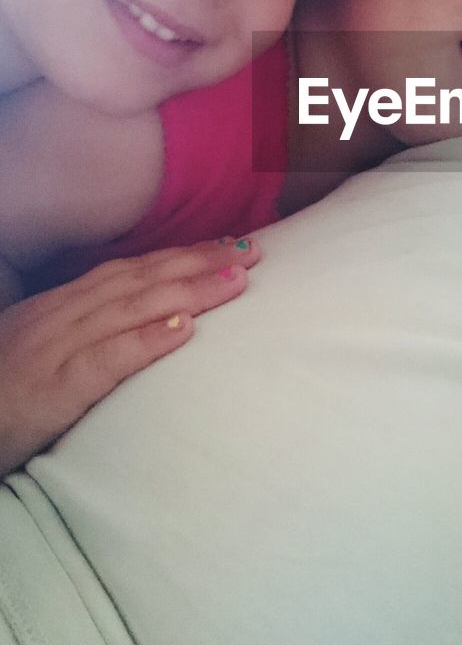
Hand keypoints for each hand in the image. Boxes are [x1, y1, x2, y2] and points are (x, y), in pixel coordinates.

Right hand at [0, 238, 258, 476]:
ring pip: (132, 307)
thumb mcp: (40, 353)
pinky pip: (106, 358)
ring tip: (237, 280)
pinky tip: (185, 327)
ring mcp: (55, 348)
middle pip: (139, 279)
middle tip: (252, 250)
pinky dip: (148, 339)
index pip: (128, 272)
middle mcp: (60, 317)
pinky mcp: (53, 388)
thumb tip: (147, 323)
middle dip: (198, 261)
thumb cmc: (0, 399)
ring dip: (189, 289)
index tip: (225, 245)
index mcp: (58, 308)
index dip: (178, 256)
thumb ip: (86, 336)